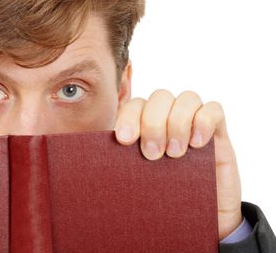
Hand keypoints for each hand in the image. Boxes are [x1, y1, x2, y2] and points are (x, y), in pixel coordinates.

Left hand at [114, 89, 242, 239]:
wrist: (204, 219)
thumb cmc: (167, 198)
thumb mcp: (142, 180)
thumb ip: (127, 165)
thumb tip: (97, 164)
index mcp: (146, 126)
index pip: (135, 105)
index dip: (129, 118)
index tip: (124, 140)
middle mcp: (170, 119)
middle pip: (159, 97)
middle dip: (153, 123)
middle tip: (152, 154)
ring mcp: (195, 122)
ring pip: (186, 98)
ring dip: (178, 123)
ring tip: (175, 154)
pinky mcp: (219, 132)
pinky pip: (214, 109)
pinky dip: (204, 122)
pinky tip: (198, 145)